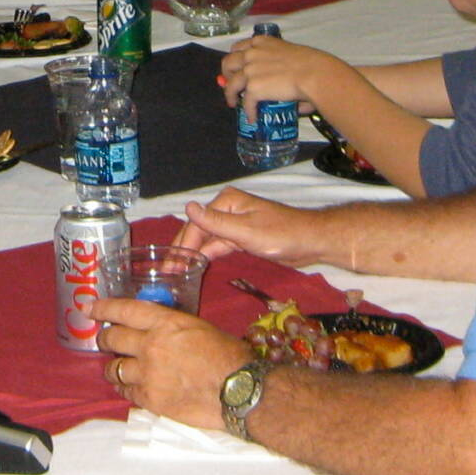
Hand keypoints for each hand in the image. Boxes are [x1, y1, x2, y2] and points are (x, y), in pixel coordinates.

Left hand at [94, 295, 248, 428]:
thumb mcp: (200, 328)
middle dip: (104, 340)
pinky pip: (126, 392)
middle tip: (105, 341)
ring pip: (113, 369)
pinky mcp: (150, 399)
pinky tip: (131, 388)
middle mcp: (151, 346)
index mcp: (166, 323)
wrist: (240, 391)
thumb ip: (173, 327)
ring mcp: (148, 374)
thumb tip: (159, 330)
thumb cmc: (229, 357)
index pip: (125, 310)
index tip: (89, 308)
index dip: (104, 308)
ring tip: (117, 369)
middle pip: (112, 339)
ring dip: (113, 368)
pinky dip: (126, 389)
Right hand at [176, 187, 326, 265]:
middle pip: (198, 231)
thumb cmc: (280, 234)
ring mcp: (234, 225)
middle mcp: (227, 210)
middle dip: (181, 250)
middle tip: (164, 271)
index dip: (181, 245)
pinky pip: (218, 246)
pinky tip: (194, 266)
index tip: (168, 265)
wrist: (310, 242)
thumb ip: (215, 222)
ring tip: (174, 272)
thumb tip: (187, 206)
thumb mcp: (245, 231)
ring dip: (191, 254)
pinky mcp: (242, 239)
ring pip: (206, 240)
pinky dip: (207, 255)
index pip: (196, 224)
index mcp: (226, 202)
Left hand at [220, 34, 337, 113]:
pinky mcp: (253, 88)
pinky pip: (246, 102)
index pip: (239, 48)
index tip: (238, 68)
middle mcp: (251, 53)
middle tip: (232, 84)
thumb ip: (283, 67)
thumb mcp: (291, 55)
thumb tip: (286, 88)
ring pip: (231, 84)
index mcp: (261, 42)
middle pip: (228, 63)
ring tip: (234, 103)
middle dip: (227, 74)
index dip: (236, 59)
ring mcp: (250, 71)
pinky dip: (248, 111)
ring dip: (230, 94)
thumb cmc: (312, 64)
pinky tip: (253, 118)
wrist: (314, 74)